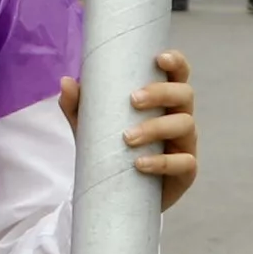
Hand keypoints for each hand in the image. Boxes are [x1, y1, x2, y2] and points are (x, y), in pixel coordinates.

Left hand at [59, 49, 198, 208]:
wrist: (118, 194)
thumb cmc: (111, 149)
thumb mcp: (91, 127)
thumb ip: (78, 106)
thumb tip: (66, 81)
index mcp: (163, 101)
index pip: (178, 75)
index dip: (176, 62)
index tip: (159, 58)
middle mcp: (179, 117)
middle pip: (184, 94)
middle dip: (161, 93)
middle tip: (133, 100)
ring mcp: (186, 143)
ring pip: (185, 124)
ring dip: (156, 128)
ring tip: (127, 138)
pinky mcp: (186, 171)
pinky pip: (184, 162)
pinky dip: (162, 162)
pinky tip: (140, 164)